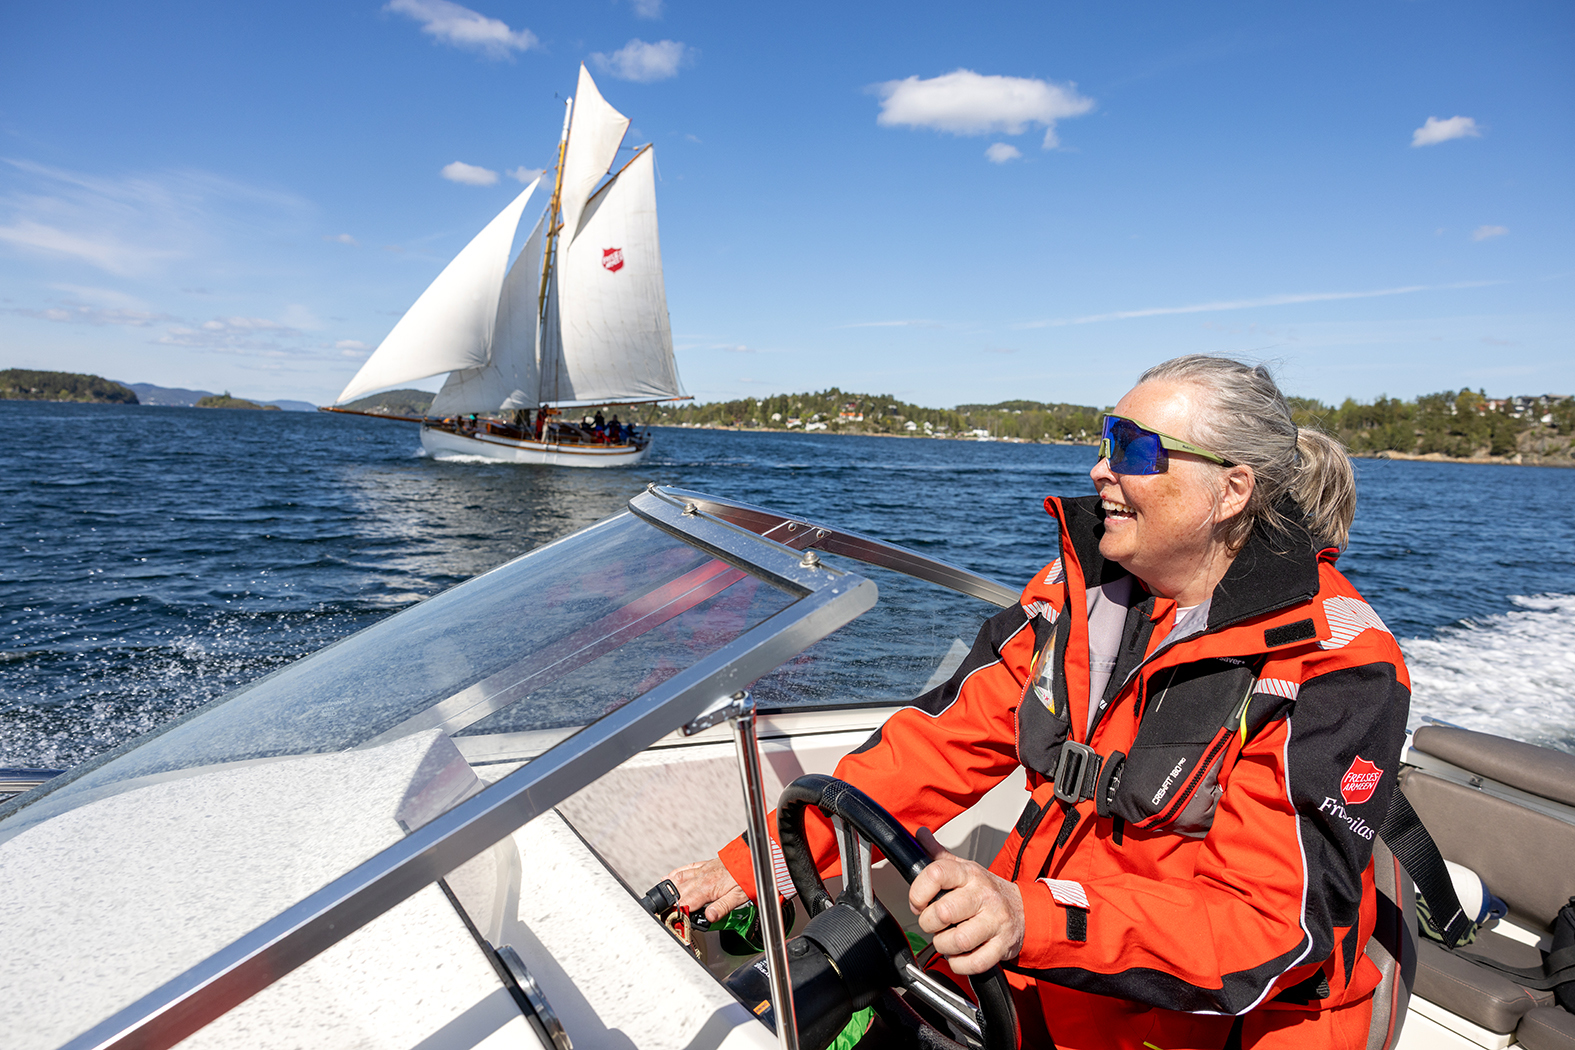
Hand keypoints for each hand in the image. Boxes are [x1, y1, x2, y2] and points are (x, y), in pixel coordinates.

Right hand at [666, 858, 749, 922]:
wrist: (751, 857)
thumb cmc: (746, 876)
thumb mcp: (738, 896)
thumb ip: (722, 907)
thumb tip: (709, 917)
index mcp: (708, 888)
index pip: (688, 902)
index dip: (678, 912)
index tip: (671, 919)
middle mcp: (702, 878)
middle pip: (680, 892)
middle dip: (670, 903)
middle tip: (662, 913)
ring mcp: (702, 870)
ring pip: (679, 879)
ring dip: (669, 890)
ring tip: (661, 900)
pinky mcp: (704, 865)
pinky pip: (685, 868)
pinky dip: (674, 874)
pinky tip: (668, 878)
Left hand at [908, 828, 1024, 974]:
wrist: (1025, 910)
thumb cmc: (988, 892)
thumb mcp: (965, 868)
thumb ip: (939, 855)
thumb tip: (920, 834)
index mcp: (970, 874)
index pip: (936, 874)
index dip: (917, 892)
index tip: (917, 902)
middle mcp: (983, 895)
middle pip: (943, 912)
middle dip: (928, 923)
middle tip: (932, 924)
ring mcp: (995, 921)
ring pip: (957, 940)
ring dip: (943, 946)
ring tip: (945, 940)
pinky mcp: (1003, 945)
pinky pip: (974, 962)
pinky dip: (959, 964)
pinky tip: (959, 955)